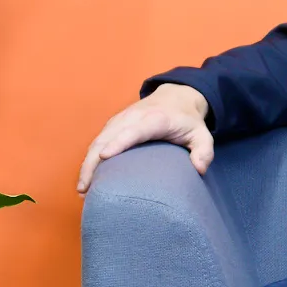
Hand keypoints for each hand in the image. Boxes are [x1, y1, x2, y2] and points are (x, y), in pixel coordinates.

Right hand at [76, 83, 214, 192]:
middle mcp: (133, 118)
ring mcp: (120, 120)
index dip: (118, 143)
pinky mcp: (113, 125)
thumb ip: (204, 151)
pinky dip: (89, 159)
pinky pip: (97, 141)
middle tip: (86, 188)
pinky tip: (86, 179)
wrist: (175, 97)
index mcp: (155, 119)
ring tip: (82, 189)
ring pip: (97, 141)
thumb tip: (198, 169)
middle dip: (93, 161)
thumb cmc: (187, 121)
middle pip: (107, 137)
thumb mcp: (202, 134)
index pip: (133, 130)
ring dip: (87, 164)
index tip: (104, 157)